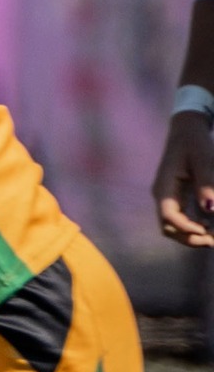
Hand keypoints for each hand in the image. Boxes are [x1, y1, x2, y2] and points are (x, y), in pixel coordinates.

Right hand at [155, 112, 213, 246]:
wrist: (186, 130)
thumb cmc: (194, 142)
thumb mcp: (204, 159)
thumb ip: (206, 184)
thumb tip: (211, 209)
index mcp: (164, 188)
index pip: (168, 216)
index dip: (186, 228)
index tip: (207, 232)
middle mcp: (162, 197)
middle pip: (168, 228)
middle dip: (189, 238)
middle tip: (213, 240)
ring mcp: (168, 198)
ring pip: (173, 227)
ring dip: (191, 235)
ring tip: (213, 237)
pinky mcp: (175, 198)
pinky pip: (180, 219)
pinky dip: (193, 227)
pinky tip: (209, 226)